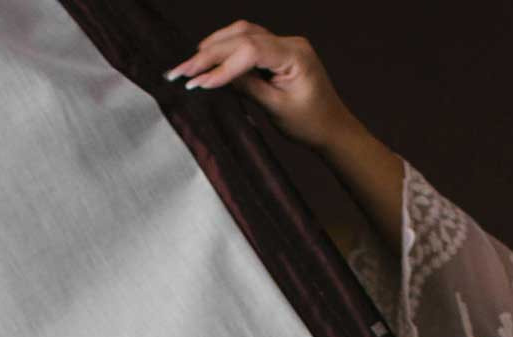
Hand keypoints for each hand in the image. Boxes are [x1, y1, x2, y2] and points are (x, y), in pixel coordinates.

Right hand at [166, 22, 356, 149]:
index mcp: (295, 55)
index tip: (198, 82)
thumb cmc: (310, 123)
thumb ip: (247, 88)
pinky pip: (248, 42)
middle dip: (209, 54)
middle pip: (243, 37)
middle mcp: (290, 43)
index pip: (251, 50)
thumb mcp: (276, 109)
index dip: (221, 64)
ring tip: (190, 65)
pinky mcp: (277, 52)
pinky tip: (207, 59)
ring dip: (214, 46)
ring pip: (243, 33)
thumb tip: (214, 76)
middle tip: (181, 71)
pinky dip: (226, 49)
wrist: (332, 128)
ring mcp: (284, 44)